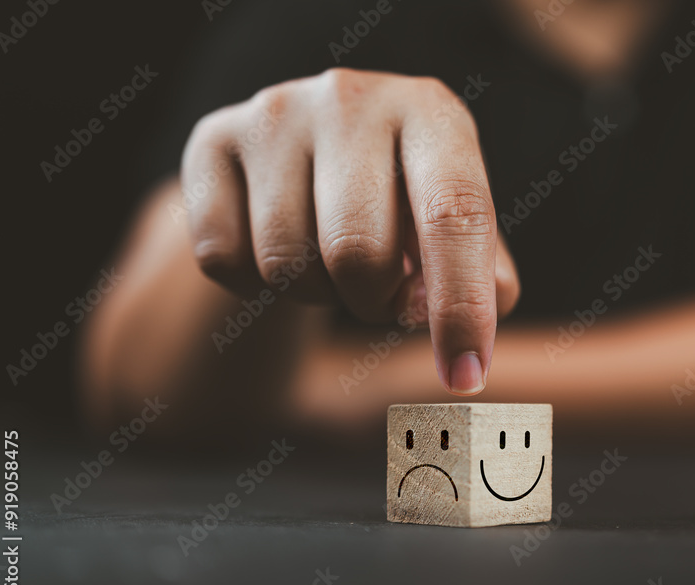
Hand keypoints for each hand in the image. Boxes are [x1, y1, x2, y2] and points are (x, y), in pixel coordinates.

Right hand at [181, 68, 519, 394]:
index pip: (454, 214)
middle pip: (357, 252)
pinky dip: (252, 284)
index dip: (461, 305)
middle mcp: (352, 98)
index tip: (465, 376)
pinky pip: (224, 258)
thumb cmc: (399, 196)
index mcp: (431, 112)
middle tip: (380, 293)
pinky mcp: (211, 138)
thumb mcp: (453, 220)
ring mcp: (275, 113)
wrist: (307, 149)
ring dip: (315, 292)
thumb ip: (483, 273)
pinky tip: (274, 245)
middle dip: (373, 302)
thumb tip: (478, 330)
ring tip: (328, 257)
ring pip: (285, 263)